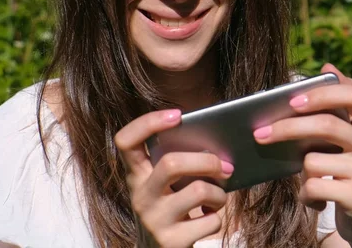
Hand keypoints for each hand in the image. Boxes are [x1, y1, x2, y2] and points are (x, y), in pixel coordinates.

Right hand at [114, 109, 232, 247]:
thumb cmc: (174, 207)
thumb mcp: (168, 184)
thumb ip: (180, 162)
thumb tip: (218, 145)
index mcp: (136, 174)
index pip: (126, 141)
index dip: (148, 123)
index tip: (178, 115)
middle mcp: (140, 196)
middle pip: (171, 163)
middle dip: (206, 161)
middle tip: (225, 166)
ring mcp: (154, 220)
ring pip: (198, 191)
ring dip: (219, 193)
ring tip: (218, 198)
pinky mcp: (171, 242)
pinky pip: (209, 221)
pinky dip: (217, 218)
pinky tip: (208, 219)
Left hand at [253, 64, 351, 244]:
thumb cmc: (348, 167)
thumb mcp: (348, 137)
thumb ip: (337, 106)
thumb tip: (327, 67)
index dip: (322, 94)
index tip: (291, 100)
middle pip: (327, 125)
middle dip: (287, 128)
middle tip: (260, 133)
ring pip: (313, 160)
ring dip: (301, 171)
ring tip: (310, 177)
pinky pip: (314, 187)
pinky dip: (306, 194)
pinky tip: (315, 198)